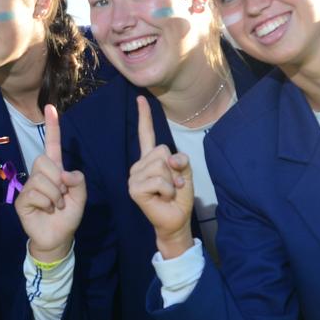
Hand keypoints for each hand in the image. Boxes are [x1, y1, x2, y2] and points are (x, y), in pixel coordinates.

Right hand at [14, 104, 84, 262]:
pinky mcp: (22, 199)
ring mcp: (28, 186)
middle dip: (57, 179)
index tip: (50, 107)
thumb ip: (78, 181)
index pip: (52, 144)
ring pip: (41, 179)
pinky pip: (35, 193)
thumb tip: (63, 173)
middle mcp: (39, 174)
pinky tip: (46, 210)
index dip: (53, 127)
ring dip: (54, 195)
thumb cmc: (68, 215)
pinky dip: (46, 203)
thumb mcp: (80, 197)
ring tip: (55, 206)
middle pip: (43, 160)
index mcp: (55, 169)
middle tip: (62, 196)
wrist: (58, 237)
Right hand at [128, 96, 194, 258]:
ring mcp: (134, 177)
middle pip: (162, 150)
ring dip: (172, 181)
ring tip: (168, 192)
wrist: (176, 220)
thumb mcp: (185, 173)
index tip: (141, 98)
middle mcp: (139, 165)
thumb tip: (170, 160)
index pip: (146, 134)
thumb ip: (180, 160)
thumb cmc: (179, 197)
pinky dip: (168, 189)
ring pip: (161, 165)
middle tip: (173, 184)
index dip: (144, 116)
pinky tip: (163, 198)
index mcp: (149, 159)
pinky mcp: (135, 188)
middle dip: (174, 168)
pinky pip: (159, 179)